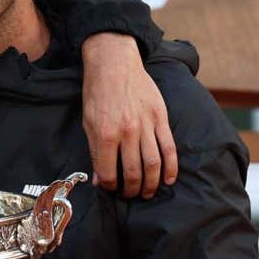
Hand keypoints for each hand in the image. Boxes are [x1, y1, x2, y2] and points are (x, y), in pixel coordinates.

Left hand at [81, 33, 176, 198]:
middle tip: (130, 195)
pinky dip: (171, 167)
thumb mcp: (88, 122)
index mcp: (105, 134)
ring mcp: (146, 125)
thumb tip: (100, 179)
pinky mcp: (160, 117)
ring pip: (153, 164)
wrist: (114, 64)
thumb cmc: (97, 93)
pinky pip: (169, 147)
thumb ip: (95, 152)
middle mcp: (127, 132)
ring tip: (148, 192)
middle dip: (132, 190)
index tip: (112, 188)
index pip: (109, 173)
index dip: (110, 186)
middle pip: (134, 173)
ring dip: (151, 184)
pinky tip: (168, 179)